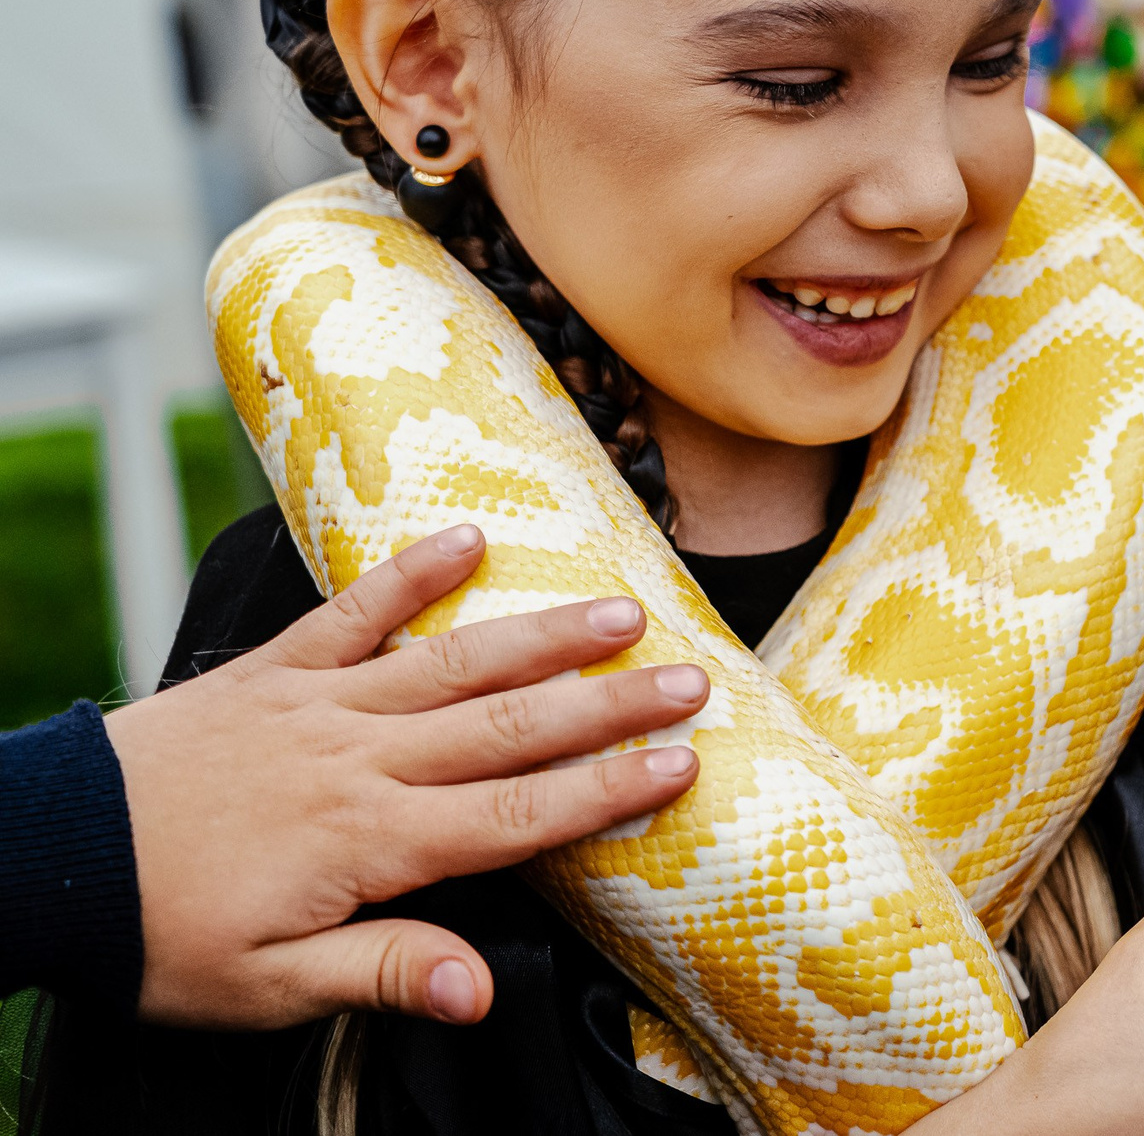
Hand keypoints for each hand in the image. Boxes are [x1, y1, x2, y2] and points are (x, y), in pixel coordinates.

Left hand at [105, 525, 707, 1029]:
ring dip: (544, 637)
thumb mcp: (267, 990)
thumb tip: (482, 992)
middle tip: (690, 679)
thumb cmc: (157, 935)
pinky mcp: (273, 670)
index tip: (680, 766)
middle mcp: (362, 760)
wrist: (45, 859)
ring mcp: (321, 704)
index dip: (605, 790)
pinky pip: (352, 612)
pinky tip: (468, 539)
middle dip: (609, 704)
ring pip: (455, 662)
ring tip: (622, 611)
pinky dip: (409, 573)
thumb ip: (383, 974)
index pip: (515, 813)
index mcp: (371, 842)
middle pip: (511, 728)